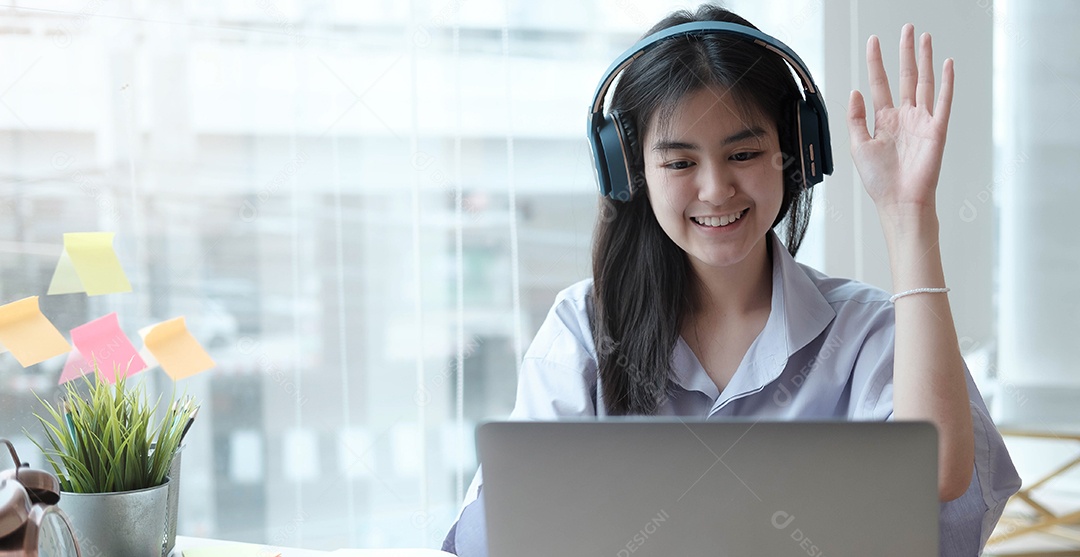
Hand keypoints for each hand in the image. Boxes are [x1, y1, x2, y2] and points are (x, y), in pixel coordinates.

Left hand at [847, 24, 953, 215]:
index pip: (879, 83)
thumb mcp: (859, 146)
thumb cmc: (879, 180)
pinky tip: (947, 64)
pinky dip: (946, 82)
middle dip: (904, 52)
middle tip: (906, 29)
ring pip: (924, 82)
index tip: (873, 41)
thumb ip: (856, 118)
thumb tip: (855, 91)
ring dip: (925, 59)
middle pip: (905, 76)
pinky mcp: (937, 129)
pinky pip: (942, 100)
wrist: (899, 201)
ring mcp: (922, 121)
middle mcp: (904, 117)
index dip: (876, 62)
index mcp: (883, 121)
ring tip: (924, 37)